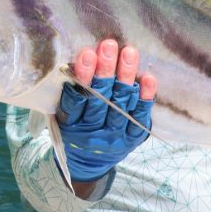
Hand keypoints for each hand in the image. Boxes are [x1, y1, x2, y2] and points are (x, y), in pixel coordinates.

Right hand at [58, 39, 156, 183]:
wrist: (87, 165)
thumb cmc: (73, 131)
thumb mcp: (62, 118)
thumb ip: (69, 95)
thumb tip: (81, 59)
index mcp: (72, 126)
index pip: (77, 99)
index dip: (83, 76)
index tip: (87, 54)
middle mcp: (94, 133)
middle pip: (101, 99)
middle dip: (105, 71)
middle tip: (109, 46)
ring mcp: (116, 136)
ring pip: (122, 105)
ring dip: (126, 77)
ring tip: (129, 53)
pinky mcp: (134, 138)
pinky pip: (141, 117)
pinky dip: (145, 97)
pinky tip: (148, 78)